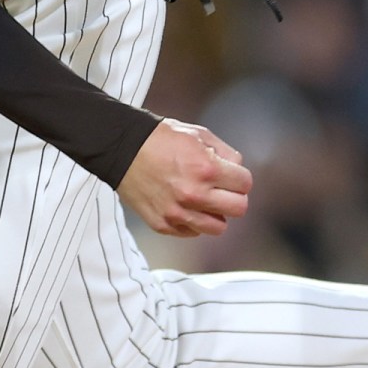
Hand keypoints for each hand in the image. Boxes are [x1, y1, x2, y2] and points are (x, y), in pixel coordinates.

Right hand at [117, 119, 251, 237]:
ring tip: (203, 201)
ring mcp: (178, 213)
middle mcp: (194, 194)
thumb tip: (237, 169)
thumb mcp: (198, 134)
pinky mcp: (163, 225)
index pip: (246, 184)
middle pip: (238, 209)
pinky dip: (193, 222)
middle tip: (221, 190)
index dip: (239, 177)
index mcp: (206, 169)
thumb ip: (225, 153)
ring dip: (215, 214)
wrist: (122, 149)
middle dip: (233, 197)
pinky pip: (192, 232)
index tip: (229, 175)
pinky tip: (184, 206)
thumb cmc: (160, 139)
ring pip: (218, 228)